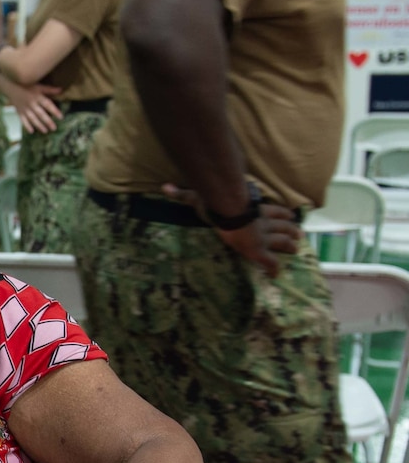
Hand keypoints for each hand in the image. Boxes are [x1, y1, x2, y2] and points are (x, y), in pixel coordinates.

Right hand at [0, 78, 62, 134]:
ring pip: (33, 118)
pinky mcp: (19, 112)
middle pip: (41, 114)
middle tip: (54, 128)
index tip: (61, 117)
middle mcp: (31, 103)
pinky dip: (27, 126)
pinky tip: (32, 131)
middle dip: (48, 121)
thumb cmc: (26, 85)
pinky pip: (23, 120)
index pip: (48, 105)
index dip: (54, 111)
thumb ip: (49, 89)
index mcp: (37, 96)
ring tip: (45, 131)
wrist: (10, 86)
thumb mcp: (38, 86)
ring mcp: (24, 108)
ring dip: (39, 125)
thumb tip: (61, 90)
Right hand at [162, 184, 300, 277]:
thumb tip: (165, 187)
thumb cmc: (217, 201)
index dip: (283, 213)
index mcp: (255, 210)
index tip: (290, 215)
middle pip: (284, 225)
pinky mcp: (258, 250)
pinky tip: (276, 275)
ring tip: (295, 249)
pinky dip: (274, 269)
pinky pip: (270, 262)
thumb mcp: (200, 196)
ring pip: (283, 242)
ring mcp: (262, 236)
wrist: (228, 209)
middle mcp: (263, 222)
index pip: (274, 210)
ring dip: (290, 245)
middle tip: (298, 235)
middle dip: (291, 230)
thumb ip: (184, 193)